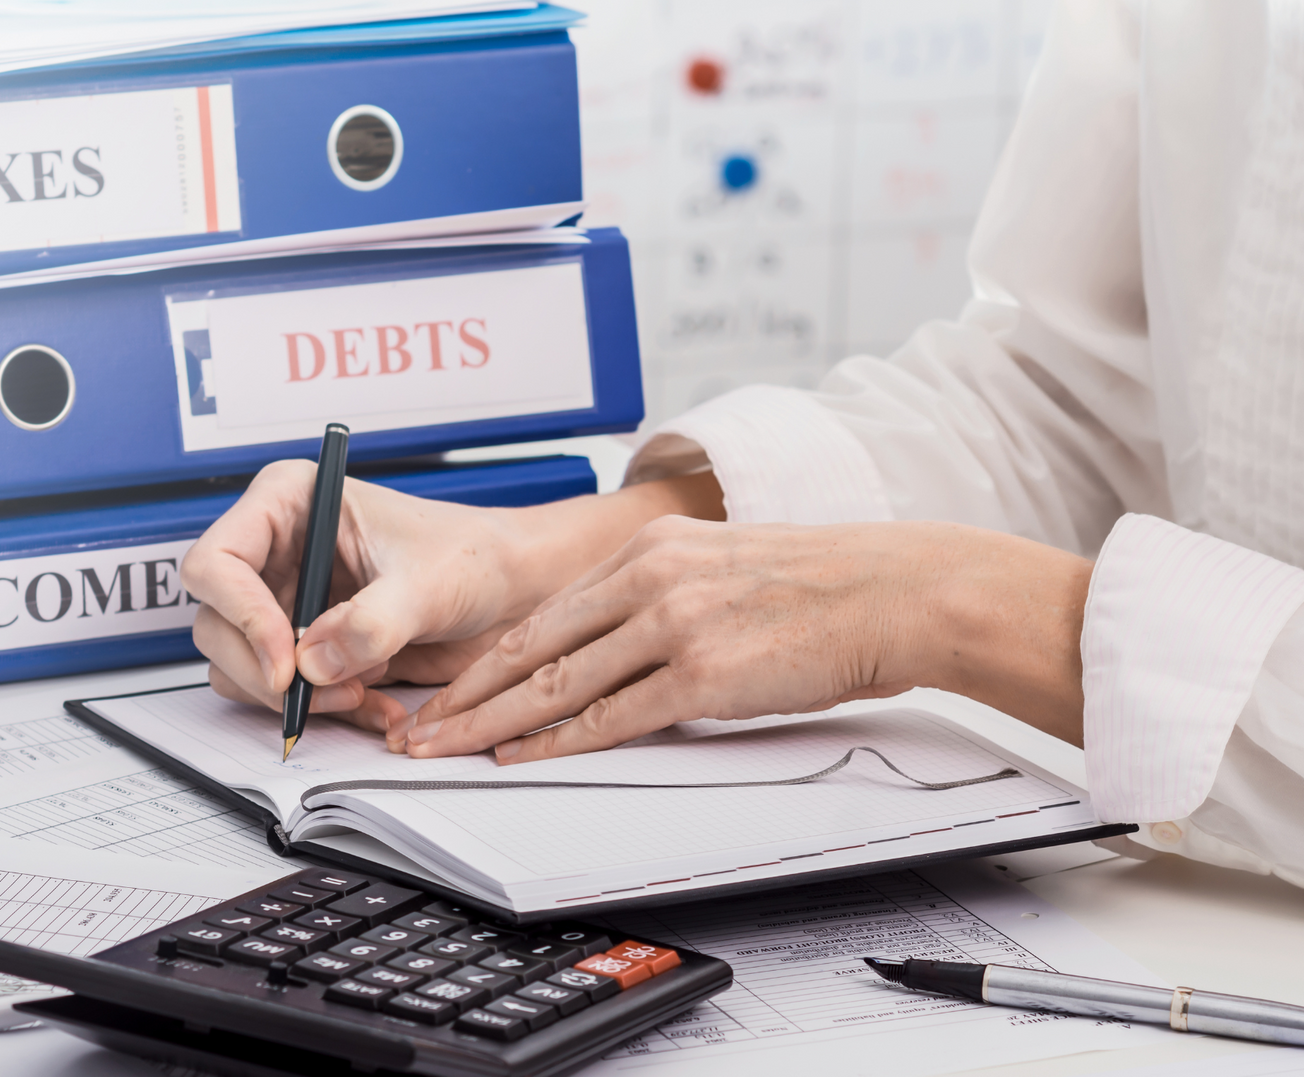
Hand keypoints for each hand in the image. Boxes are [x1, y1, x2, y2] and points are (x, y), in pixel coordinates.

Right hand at [179, 463, 725, 734]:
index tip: (285, 658)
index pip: (217, 561)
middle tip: (314, 693)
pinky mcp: (308, 647)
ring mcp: (288, 602)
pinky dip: (320, 709)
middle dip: (263, 669)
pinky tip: (374, 705)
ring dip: (292, 695)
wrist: (516, 594)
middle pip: (216, 623)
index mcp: (291, 503)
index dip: (240, 615)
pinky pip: (283, 693)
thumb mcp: (428, 582)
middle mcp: (278, 552)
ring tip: (357, 694)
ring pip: (239, 665)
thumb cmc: (476, 556)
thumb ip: (371, 621)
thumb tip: (313, 662)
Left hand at [390, 516, 1092, 761]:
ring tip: (445, 751)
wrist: (890, 591)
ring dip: (491, 724)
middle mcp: (648, 577)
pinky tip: (520, 756)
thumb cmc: (815, 587)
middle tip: (413, 728)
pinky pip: (612, 715)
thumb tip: (604, 653)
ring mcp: (672, 623)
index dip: (481, 656)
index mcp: (645, 547)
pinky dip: (557, 740)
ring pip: (557, 683)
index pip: (542, 613)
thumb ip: (654, 599)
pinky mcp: (703, 673)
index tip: (440, 685)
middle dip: (462, 694)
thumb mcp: (716, 568)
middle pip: (530, 646)